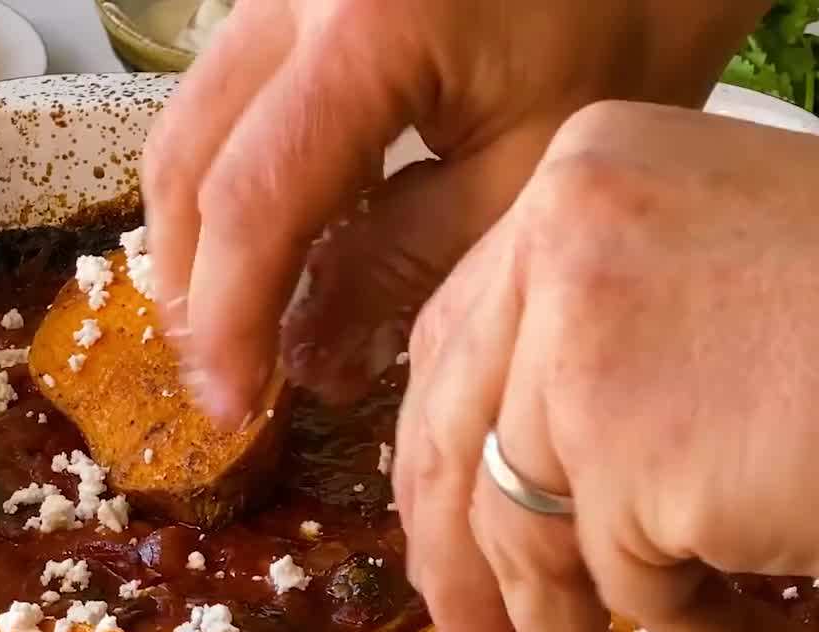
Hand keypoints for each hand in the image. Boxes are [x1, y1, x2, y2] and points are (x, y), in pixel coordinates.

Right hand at [140, 0, 767, 422]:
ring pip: (194, 115)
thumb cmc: (631, 22)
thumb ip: (406, 266)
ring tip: (238, 321)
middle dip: (190, 280)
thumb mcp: (530, 173)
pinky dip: (235, 170)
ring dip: (202, 228)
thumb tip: (308, 357)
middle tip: (224, 377)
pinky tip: (277, 238)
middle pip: (187, 154)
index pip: (251, 201)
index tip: (234, 407)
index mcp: (363, 31)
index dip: (231, 319)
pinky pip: (232, 86)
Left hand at [396, 101, 818, 631]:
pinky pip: (634, 586)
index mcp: (575, 179)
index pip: (456, 342)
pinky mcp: (630, 460)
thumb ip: (600, 341)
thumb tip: (518, 476)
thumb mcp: (715, 277)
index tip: (441, 539)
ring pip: (528, 534)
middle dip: (460, 575)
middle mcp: (559, 247)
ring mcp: (583, 352)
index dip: (439, 457)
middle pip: (456, 440)